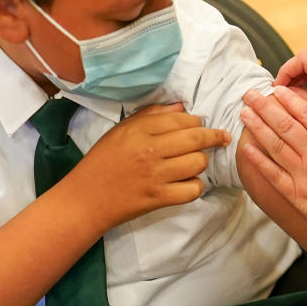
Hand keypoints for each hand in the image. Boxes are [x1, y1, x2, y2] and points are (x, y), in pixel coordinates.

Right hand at [68, 103, 228, 230]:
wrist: (86, 199)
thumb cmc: (102, 161)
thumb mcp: (121, 130)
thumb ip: (151, 115)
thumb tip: (182, 107)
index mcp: (139, 130)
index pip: (182, 119)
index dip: (197, 121)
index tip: (202, 125)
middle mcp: (150, 150)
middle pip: (196, 138)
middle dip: (213, 137)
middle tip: (220, 138)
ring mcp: (156, 176)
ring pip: (198, 163)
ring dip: (202, 162)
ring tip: (195, 162)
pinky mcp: (159, 198)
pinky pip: (193, 190)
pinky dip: (195, 186)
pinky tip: (187, 183)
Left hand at [239, 86, 306, 244]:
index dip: (290, 99)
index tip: (278, 90)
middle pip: (286, 124)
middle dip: (266, 106)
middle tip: (251, 94)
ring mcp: (303, 175)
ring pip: (275, 144)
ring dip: (257, 127)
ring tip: (245, 113)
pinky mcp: (295, 194)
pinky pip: (272, 173)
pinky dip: (258, 159)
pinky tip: (247, 147)